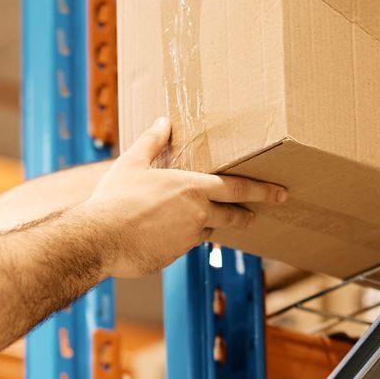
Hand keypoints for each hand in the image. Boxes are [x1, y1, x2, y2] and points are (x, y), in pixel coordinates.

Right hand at [75, 117, 286, 278]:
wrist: (99, 239)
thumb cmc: (114, 199)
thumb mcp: (131, 163)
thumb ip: (151, 142)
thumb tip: (162, 121)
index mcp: (192, 188)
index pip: (237, 188)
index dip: (262, 190)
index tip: (280, 193)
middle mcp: (197, 215)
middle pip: (233, 215)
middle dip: (247, 214)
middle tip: (255, 214)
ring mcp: (188, 239)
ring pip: (207, 231)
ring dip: (206, 225)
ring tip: (193, 220)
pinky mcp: (174, 257)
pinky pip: (184, 245)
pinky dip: (180, 238)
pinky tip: (163, 234)